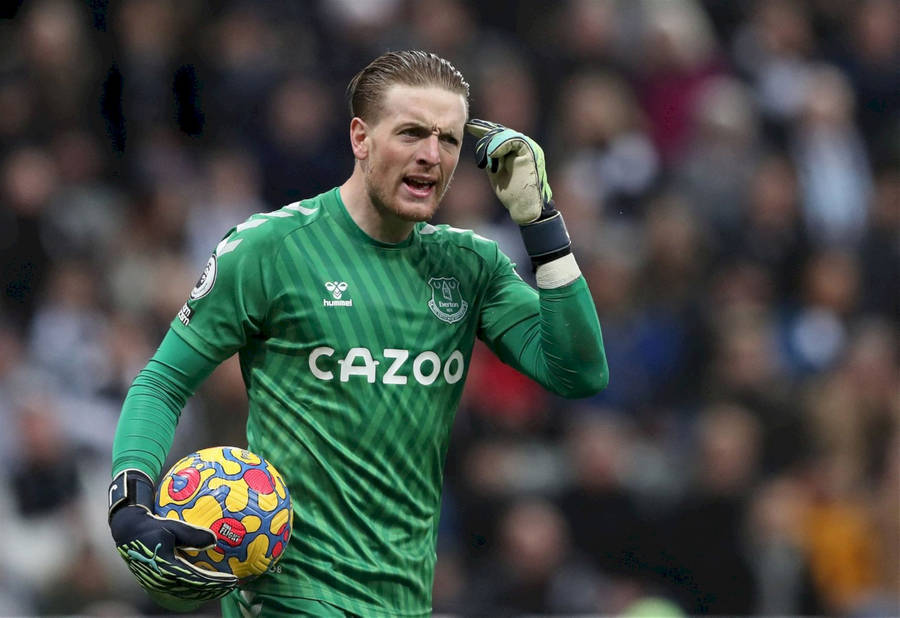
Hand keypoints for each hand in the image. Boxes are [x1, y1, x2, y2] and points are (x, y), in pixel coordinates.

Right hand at [108, 470, 237, 605]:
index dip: (217, 582)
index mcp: (168, 568)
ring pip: (188, 593)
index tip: (232, 580)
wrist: (128, 532)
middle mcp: (163, 580)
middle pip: (195, 590)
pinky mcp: (157, 582)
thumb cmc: (152, 527)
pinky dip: (196, 589)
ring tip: (223, 587)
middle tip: (233, 585)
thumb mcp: (172, 527)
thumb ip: (193, 535)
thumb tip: (214, 541)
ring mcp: (159, 583)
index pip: (198, 580)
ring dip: (206, 592)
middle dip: (215, 590)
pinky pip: (180, 589)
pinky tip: (205, 584)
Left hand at [466, 119, 553, 224]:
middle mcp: (523, 147)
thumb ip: (492, 160)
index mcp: (516, 151)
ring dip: (491, 142)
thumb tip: (483, 151)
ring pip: (506, 135)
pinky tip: (492, 154)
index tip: (470, 128)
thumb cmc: (511, 194)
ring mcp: (528, 148)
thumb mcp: (497, 173)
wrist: (524, 206)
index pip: (500, 135)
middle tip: (471, 127)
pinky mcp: (531, 152)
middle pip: (502, 132)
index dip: (485, 130)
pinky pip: (515, 140)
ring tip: (483, 155)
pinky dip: (501, 145)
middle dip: (485, 129)